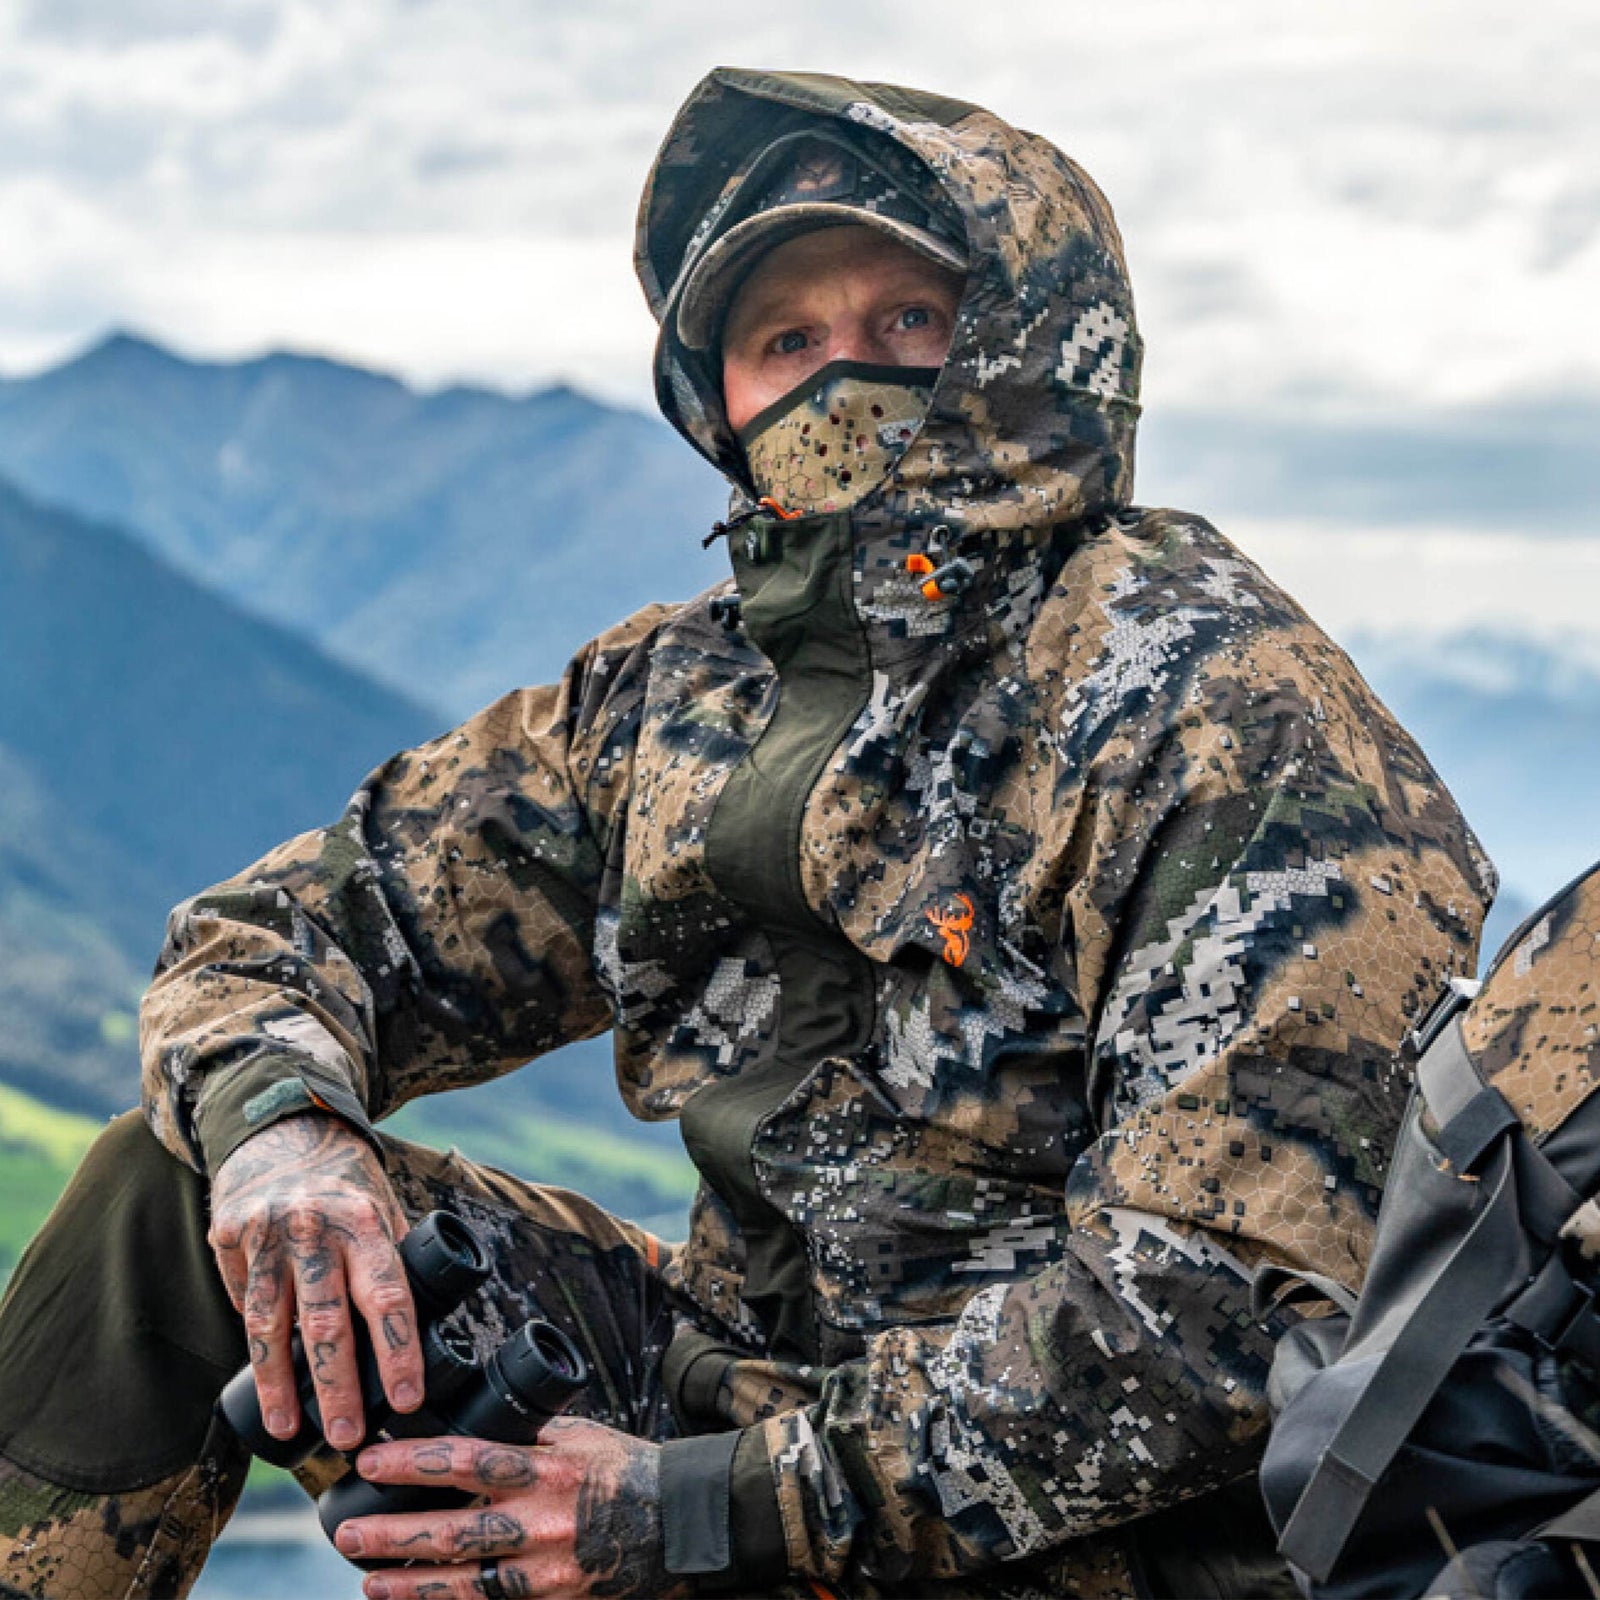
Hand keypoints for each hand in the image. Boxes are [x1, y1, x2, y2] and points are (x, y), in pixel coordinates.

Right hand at [209, 1112, 421, 1449]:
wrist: (284, 1128)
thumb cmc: (347, 1182)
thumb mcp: (383, 1207)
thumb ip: (393, 1259)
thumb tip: (424, 1329)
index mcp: (366, 1220)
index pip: (388, 1295)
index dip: (398, 1351)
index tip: (408, 1399)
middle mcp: (314, 1227)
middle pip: (326, 1320)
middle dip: (338, 1385)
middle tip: (349, 1436)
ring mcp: (266, 1232)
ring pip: (270, 1323)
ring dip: (280, 1384)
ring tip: (290, 1428)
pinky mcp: (228, 1236)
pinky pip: (242, 1300)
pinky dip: (254, 1340)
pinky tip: (265, 1378)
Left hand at [337, 1418, 684, 1599]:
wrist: (684, 1524)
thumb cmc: (630, 1471)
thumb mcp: (582, 1438)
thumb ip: (530, 1438)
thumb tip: (476, 1426)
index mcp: (550, 1468)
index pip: (468, 1460)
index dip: (414, 1462)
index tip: (370, 1459)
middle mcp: (546, 1522)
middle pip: (456, 1532)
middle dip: (395, 1534)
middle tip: (346, 1532)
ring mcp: (551, 1572)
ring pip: (468, 1585)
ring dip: (412, 1587)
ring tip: (368, 1584)